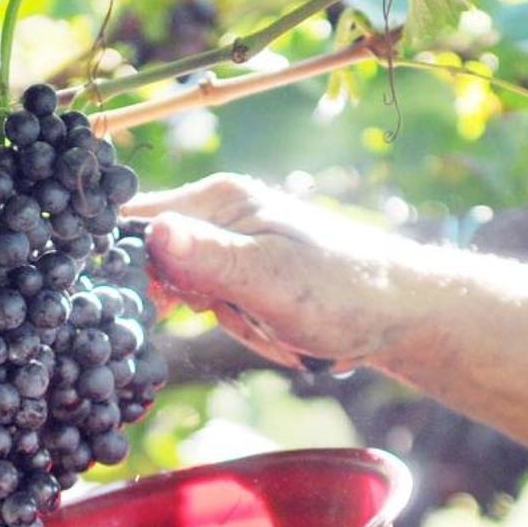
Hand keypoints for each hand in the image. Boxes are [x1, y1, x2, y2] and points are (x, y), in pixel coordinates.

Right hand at [125, 175, 454, 372]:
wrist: (400, 315)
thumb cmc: (342, 292)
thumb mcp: (271, 280)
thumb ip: (210, 259)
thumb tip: (152, 233)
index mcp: (218, 198)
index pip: (134, 219)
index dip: (127, 262)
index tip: (162, 299)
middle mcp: (219, 214)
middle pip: (154, 264)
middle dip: (191, 303)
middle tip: (238, 312)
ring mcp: (231, 246)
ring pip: (185, 294)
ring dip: (224, 321)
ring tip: (270, 321)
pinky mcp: (244, 276)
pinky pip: (214, 308)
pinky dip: (239, 326)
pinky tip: (273, 327)